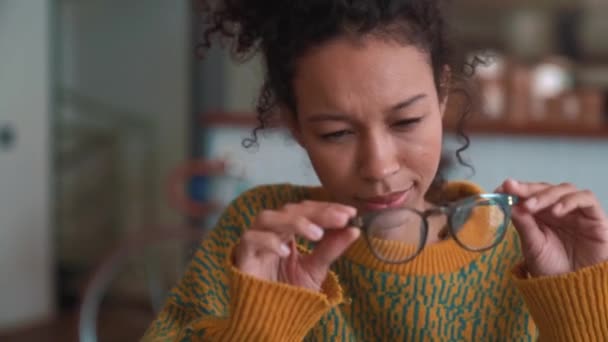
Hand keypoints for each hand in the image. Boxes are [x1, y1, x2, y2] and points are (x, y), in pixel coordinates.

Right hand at [233, 201, 359, 290]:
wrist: (270, 320)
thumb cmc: (290, 293)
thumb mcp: (316, 270)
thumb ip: (331, 249)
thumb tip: (354, 230)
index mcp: (288, 231)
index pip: (306, 210)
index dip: (327, 208)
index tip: (350, 213)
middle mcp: (270, 231)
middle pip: (289, 210)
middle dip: (317, 213)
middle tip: (340, 219)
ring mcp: (255, 241)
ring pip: (268, 218)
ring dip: (294, 222)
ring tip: (317, 234)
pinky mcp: (242, 256)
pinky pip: (250, 239)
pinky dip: (268, 241)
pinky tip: (286, 251)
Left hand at [497, 179, 607, 276]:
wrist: (574, 290)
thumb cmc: (552, 268)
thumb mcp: (533, 246)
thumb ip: (524, 225)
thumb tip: (510, 205)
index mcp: (541, 215)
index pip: (530, 194)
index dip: (516, 189)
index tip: (501, 188)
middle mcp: (559, 210)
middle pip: (545, 188)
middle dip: (528, 189)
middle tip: (512, 189)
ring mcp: (577, 213)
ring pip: (565, 189)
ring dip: (546, 195)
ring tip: (531, 206)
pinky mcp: (595, 218)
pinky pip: (587, 199)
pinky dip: (570, 201)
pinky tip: (556, 211)